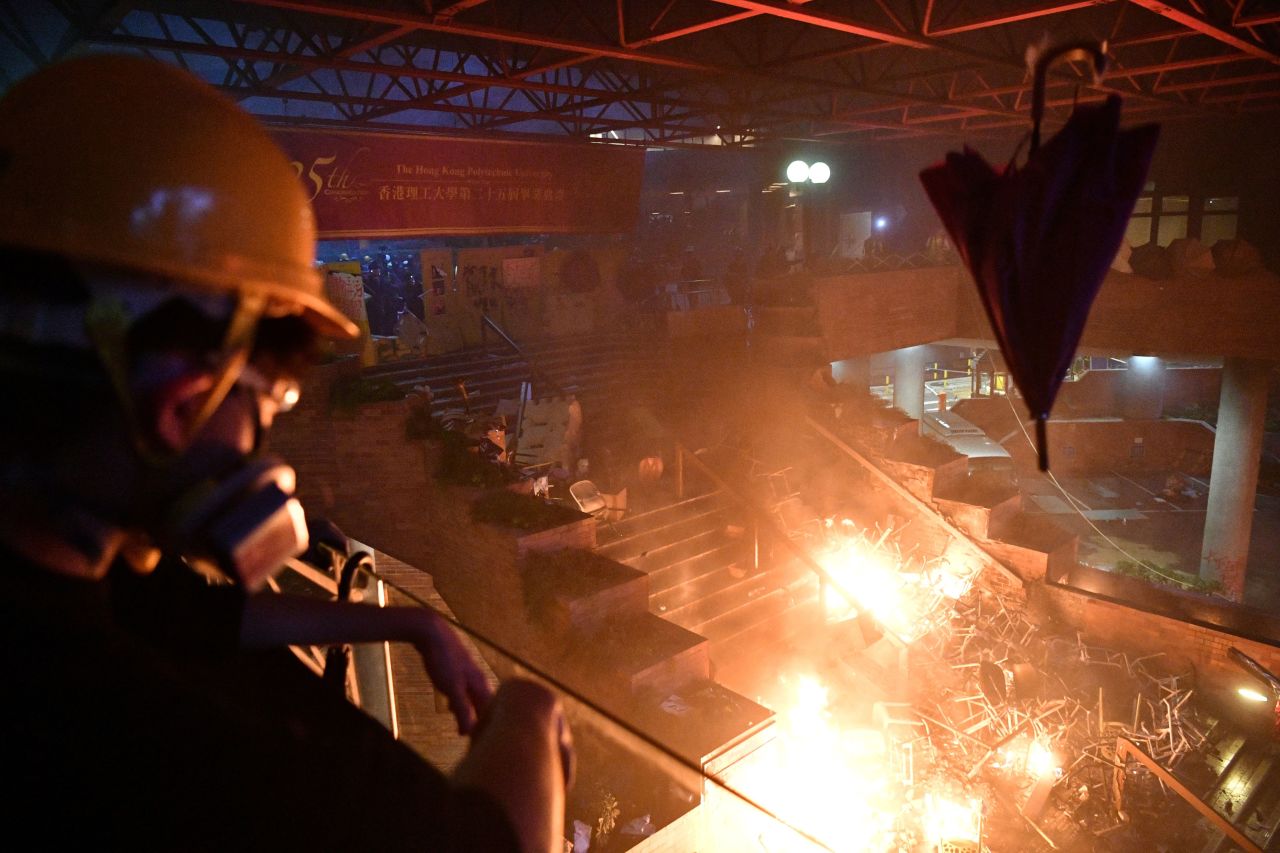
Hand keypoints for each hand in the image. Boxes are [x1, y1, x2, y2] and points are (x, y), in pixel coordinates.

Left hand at [412, 611, 493, 734]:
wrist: (431, 631)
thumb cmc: (442, 659)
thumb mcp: (451, 688)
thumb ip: (462, 709)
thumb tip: (470, 732)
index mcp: (481, 683)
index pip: (490, 712)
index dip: (486, 728)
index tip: (481, 744)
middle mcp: (478, 677)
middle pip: (484, 705)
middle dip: (480, 721)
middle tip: (474, 739)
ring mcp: (468, 672)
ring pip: (473, 697)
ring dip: (470, 712)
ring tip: (464, 727)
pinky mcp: (457, 668)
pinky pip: (463, 690)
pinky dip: (460, 701)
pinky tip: (450, 705)